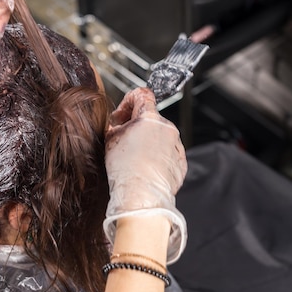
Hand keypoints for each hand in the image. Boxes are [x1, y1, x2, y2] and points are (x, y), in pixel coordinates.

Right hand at [104, 88, 187, 263]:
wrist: (142, 196)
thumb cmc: (125, 169)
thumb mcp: (111, 138)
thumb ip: (118, 123)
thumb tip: (121, 121)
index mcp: (149, 117)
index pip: (142, 94)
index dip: (128, 102)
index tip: (123, 115)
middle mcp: (167, 128)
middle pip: (151, 118)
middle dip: (137, 126)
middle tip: (124, 141)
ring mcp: (176, 144)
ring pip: (160, 136)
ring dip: (148, 142)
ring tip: (134, 159)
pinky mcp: (181, 161)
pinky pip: (168, 153)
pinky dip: (158, 156)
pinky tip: (145, 167)